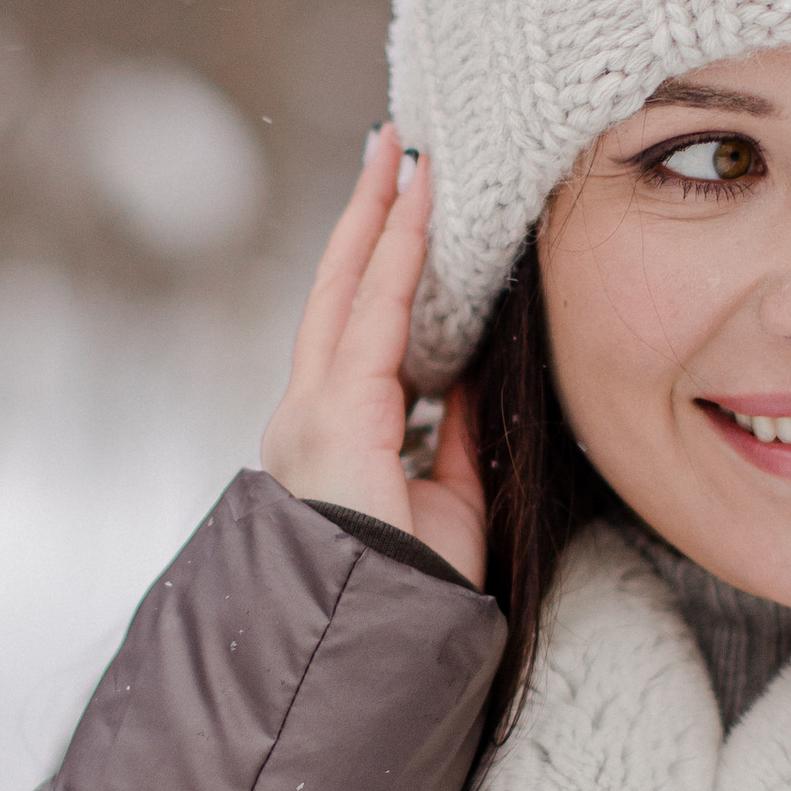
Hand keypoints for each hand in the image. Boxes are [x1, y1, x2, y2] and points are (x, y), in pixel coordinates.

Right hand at [262, 126, 488, 587]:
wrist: (375, 646)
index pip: (359, 327)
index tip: (404, 201)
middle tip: (393, 144)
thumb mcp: (451, 501)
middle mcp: (310, 413)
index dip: (381, 261)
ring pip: (347, 286)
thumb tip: (480, 379)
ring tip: (402, 151)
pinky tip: (416, 204)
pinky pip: (372, 315)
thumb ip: (459, 438)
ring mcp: (314, 410)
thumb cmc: (412, 592)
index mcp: (334, 435)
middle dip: (366, 214)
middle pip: (339, 289)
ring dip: (379, 214)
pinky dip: (397, 253)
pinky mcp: (335, 414)